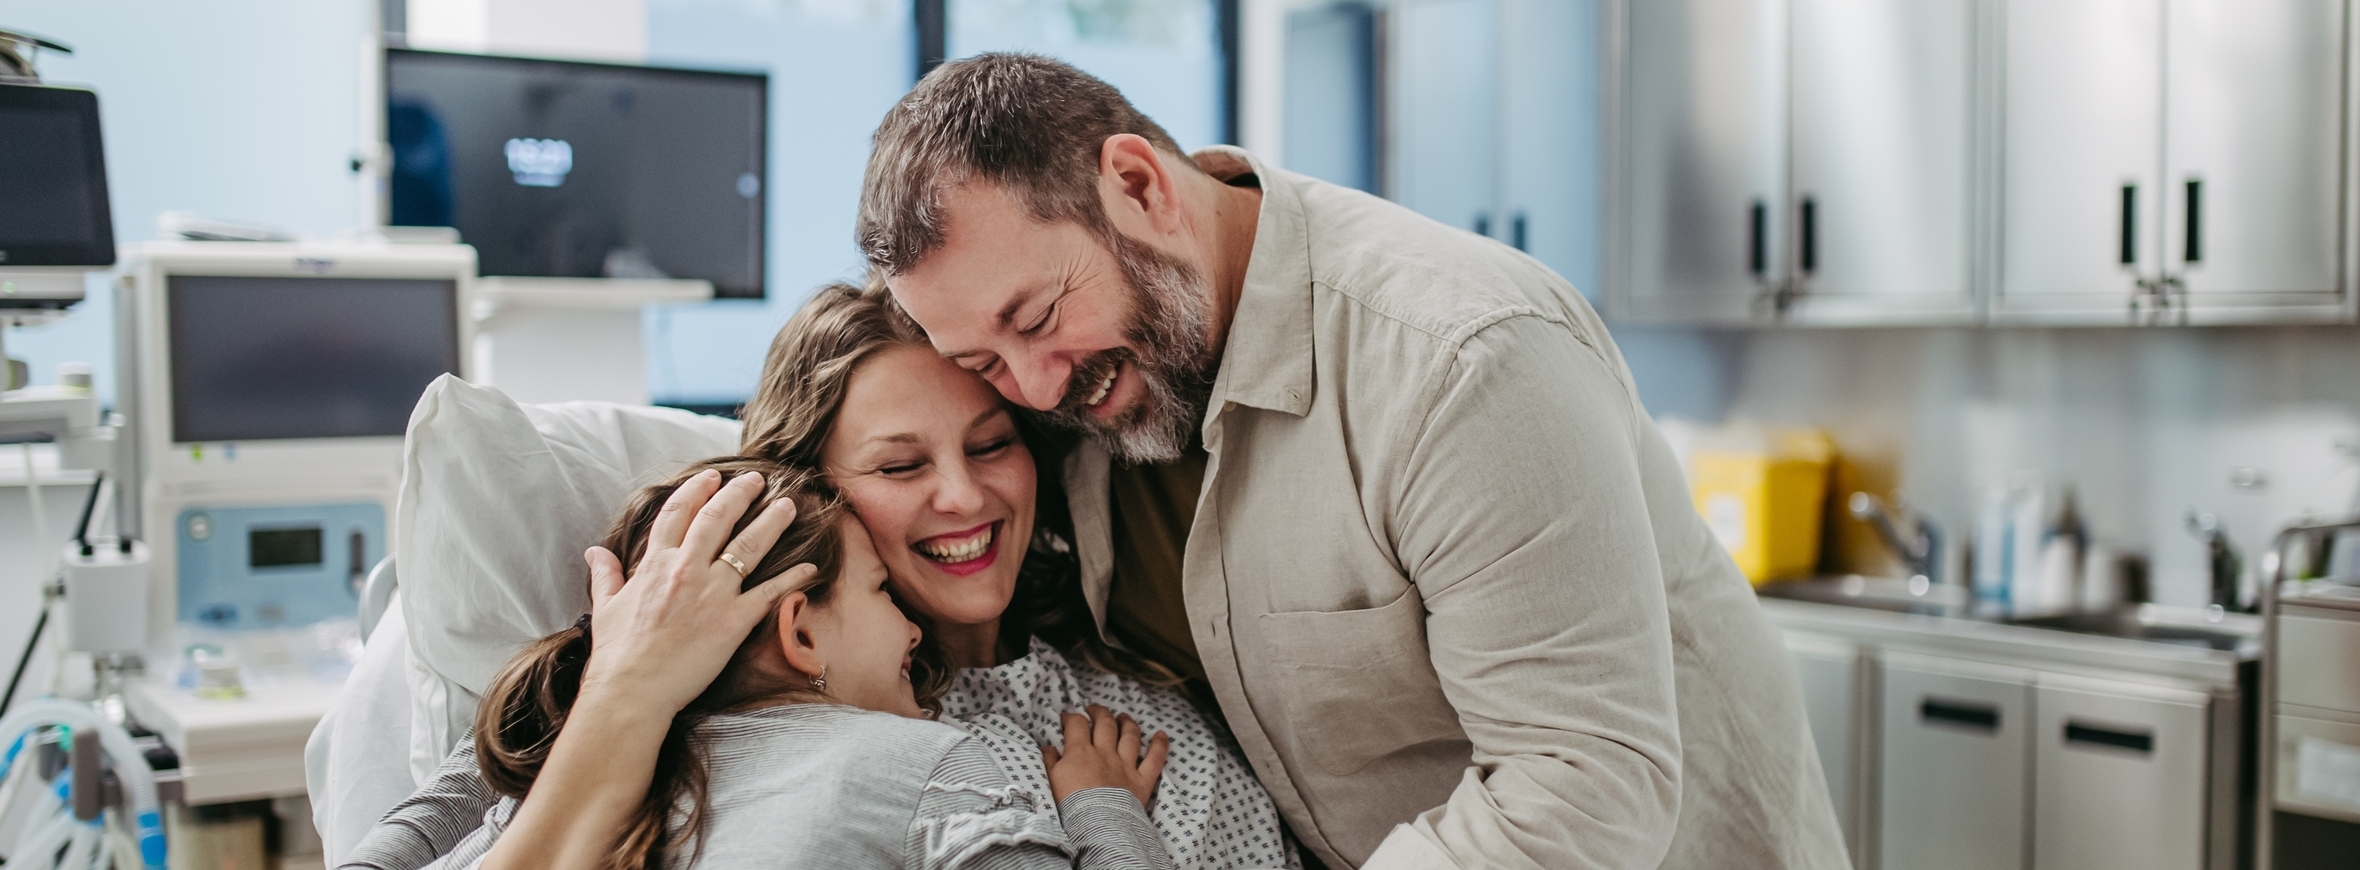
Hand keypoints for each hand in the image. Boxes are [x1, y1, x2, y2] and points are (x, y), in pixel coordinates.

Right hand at [579, 469, 813, 715]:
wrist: (632, 690)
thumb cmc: (617, 653)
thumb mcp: (606, 607)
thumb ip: (605, 575)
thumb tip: (594, 552)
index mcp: (655, 564)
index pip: (679, 513)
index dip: (697, 490)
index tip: (712, 477)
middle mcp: (687, 570)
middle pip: (718, 518)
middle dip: (740, 493)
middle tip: (758, 479)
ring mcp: (713, 593)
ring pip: (749, 546)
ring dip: (772, 521)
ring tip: (788, 505)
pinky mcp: (734, 620)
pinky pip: (770, 592)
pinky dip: (792, 577)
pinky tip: (809, 566)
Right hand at [1041, 704, 1169, 806]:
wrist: (1096, 826)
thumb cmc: (1070, 805)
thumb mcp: (1051, 782)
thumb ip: (1050, 762)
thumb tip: (1048, 747)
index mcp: (1080, 752)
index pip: (1076, 724)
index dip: (1071, 717)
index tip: (1067, 718)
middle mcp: (1105, 753)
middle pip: (1105, 723)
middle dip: (1099, 712)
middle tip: (1094, 710)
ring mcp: (1126, 765)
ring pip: (1130, 735)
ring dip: (1127, 723)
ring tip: (1123, 717)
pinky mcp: (1142, 780)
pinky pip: (1155, 759)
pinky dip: (1160, 745)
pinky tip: (1161, 735)